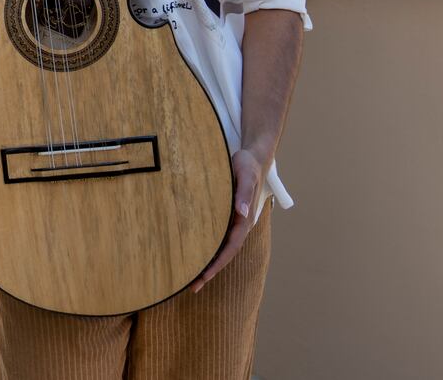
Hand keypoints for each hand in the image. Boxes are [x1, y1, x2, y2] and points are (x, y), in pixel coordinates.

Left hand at [189, 148, 264, 293]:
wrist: (253, 156)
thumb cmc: (248, 165)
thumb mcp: (246, 175)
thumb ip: (243, 192)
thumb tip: (241, 212)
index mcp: (245, 220)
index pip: (231, 248)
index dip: (217, 264)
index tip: (203, 277)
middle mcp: (240, 224)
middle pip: (224, 253)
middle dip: (210, 270)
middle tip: (192, 286)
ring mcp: (233, 221)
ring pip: (220, 246)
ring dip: (208, 261)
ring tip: (190, 275)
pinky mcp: (226, 214)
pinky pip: (216, 235)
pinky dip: (206, 246)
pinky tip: (194, 250)